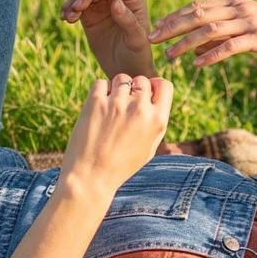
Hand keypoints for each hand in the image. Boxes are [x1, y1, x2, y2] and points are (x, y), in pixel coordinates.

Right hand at [60, 0, 156, 77]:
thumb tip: (116, 2)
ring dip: (74, 0)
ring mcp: (102, 5)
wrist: (125, 69)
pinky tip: (64, 18)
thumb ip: (128, 21)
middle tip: (77, 7)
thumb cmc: (137, 55)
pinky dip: (69, 9)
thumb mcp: (136, 39)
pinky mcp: (89, 14)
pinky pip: (76, 5)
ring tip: (69, 16)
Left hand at [61, 73, 172, 194]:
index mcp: (158, 121)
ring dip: (117, 89)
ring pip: (122, 79)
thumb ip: (155, 121)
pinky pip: (101, 83)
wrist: (91, 177)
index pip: (165, 85)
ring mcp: (118, 104)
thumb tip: (154, 97)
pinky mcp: (96, 102)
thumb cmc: (121, 166)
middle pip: (142, 80)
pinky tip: (97, 108)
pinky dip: (99, 92)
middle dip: (134, 89)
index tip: (145, 95)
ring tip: (110, 108)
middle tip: (123, 107)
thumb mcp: (148, 147)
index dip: (154, 87)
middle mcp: (140, 109)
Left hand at [150, 0, 256, 67]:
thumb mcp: (250, 28)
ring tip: (169, 56)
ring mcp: (250, 22)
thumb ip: (224, 32)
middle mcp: (240, 8)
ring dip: (185, 43)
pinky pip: (230, 46)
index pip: (197, 6)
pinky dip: (211, 55)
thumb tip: (196, 45)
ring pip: (209, 30)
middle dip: (171, 27)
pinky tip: (197, 64)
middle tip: (151, 39)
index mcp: (235, 3)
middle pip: (197, 14)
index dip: (174, 16)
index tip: (155, 27)